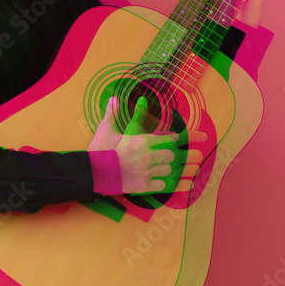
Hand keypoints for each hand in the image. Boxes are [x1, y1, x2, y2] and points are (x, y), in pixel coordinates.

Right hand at [89, 97, 204, 194]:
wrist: (93, 171)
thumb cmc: (99, 149)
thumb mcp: (106, 129)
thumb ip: (113, 114)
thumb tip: (113, 99)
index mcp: (142, 141)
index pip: (165, 138)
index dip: (175, 138)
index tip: (182, 138)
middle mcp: (148, 156)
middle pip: (171, 156)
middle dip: (178, 156)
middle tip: (191, 156)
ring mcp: (147, 172)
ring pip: (169, 171)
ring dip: (174, 170)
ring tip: (184, 170)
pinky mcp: (144, 186)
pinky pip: (163, 186)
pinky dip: (167, 184)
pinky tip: (171, 184)